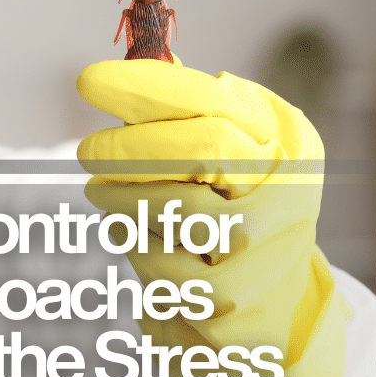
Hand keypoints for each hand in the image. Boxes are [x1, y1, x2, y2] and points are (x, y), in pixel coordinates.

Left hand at [75, 60, 349, 376]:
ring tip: (104, 194)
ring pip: (176, 210)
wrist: (267, 310)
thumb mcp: (221, 158)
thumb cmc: (227, 213)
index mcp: (284, 143)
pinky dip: (137, 248)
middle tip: (87, 152)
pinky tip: (139, 240)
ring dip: (123, 201)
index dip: (148, 88)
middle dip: (131, 147)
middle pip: (204, 150)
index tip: (89, 80)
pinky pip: (165, 267)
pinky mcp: (237, 304)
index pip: (214, 101)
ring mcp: (268, 252)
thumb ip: (180, 116)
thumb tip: (126, 66)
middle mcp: (288, 191)